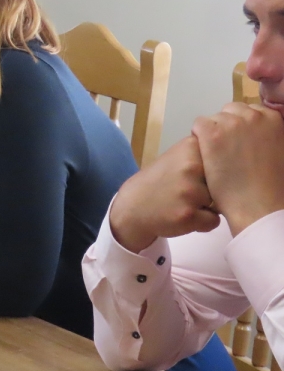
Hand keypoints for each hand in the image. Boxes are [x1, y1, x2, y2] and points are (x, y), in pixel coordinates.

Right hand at [108, 136, 218, 252]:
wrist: (133, 205)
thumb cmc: (160, 181)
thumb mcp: (176, 157)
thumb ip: (201, 154)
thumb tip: (236, 156)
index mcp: (189, 148)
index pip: (223, 160)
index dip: (213, 171)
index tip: (198, 174)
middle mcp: (190, 166)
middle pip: (223, 182)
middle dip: (212, 190)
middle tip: (188, 190)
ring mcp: (190, 191)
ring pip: (220, 203)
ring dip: (207, 207)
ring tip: (185, 204)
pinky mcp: (189, 215)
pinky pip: (213, 221)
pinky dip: (202, 222)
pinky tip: (184, 215)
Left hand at [192, 102, 283, 236]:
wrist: (259, 206)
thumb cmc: (273, 186)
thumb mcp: (280, 152)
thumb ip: (269, 137)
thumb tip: (257, 135)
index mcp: (274, 120)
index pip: (250, 111)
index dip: (243, 128)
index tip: (241, 143)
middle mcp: (254, 116)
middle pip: (231, 111)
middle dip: (228, 127)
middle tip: (227, 150)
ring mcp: (232, 123)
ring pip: (214, 118)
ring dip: (213, 132)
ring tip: (217, 155)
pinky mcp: (211, 133)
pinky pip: (199, 125)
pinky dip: (199, 137)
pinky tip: (206, 154)